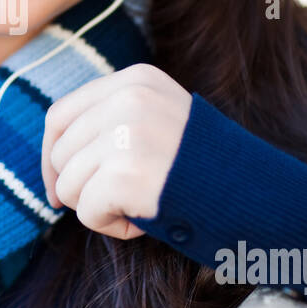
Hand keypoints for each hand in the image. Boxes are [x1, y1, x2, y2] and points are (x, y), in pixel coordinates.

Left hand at [40, 64, 192, 240]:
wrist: (254, 193)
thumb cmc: (201, 169)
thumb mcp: (158, 122)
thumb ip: (112, 122)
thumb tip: (53, 158)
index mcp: (135, 81)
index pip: (60, 115)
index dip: (51, 156)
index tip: (58, 188)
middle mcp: (128, 99)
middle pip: (60, 154)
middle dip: (79, 188)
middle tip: (120, 200)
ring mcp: (126, 134)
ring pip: (69, 186)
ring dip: (97, 208)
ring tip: (138, 205)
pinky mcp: (126, 173)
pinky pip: (87, 212)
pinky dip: (110, 227)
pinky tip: (142, 220)